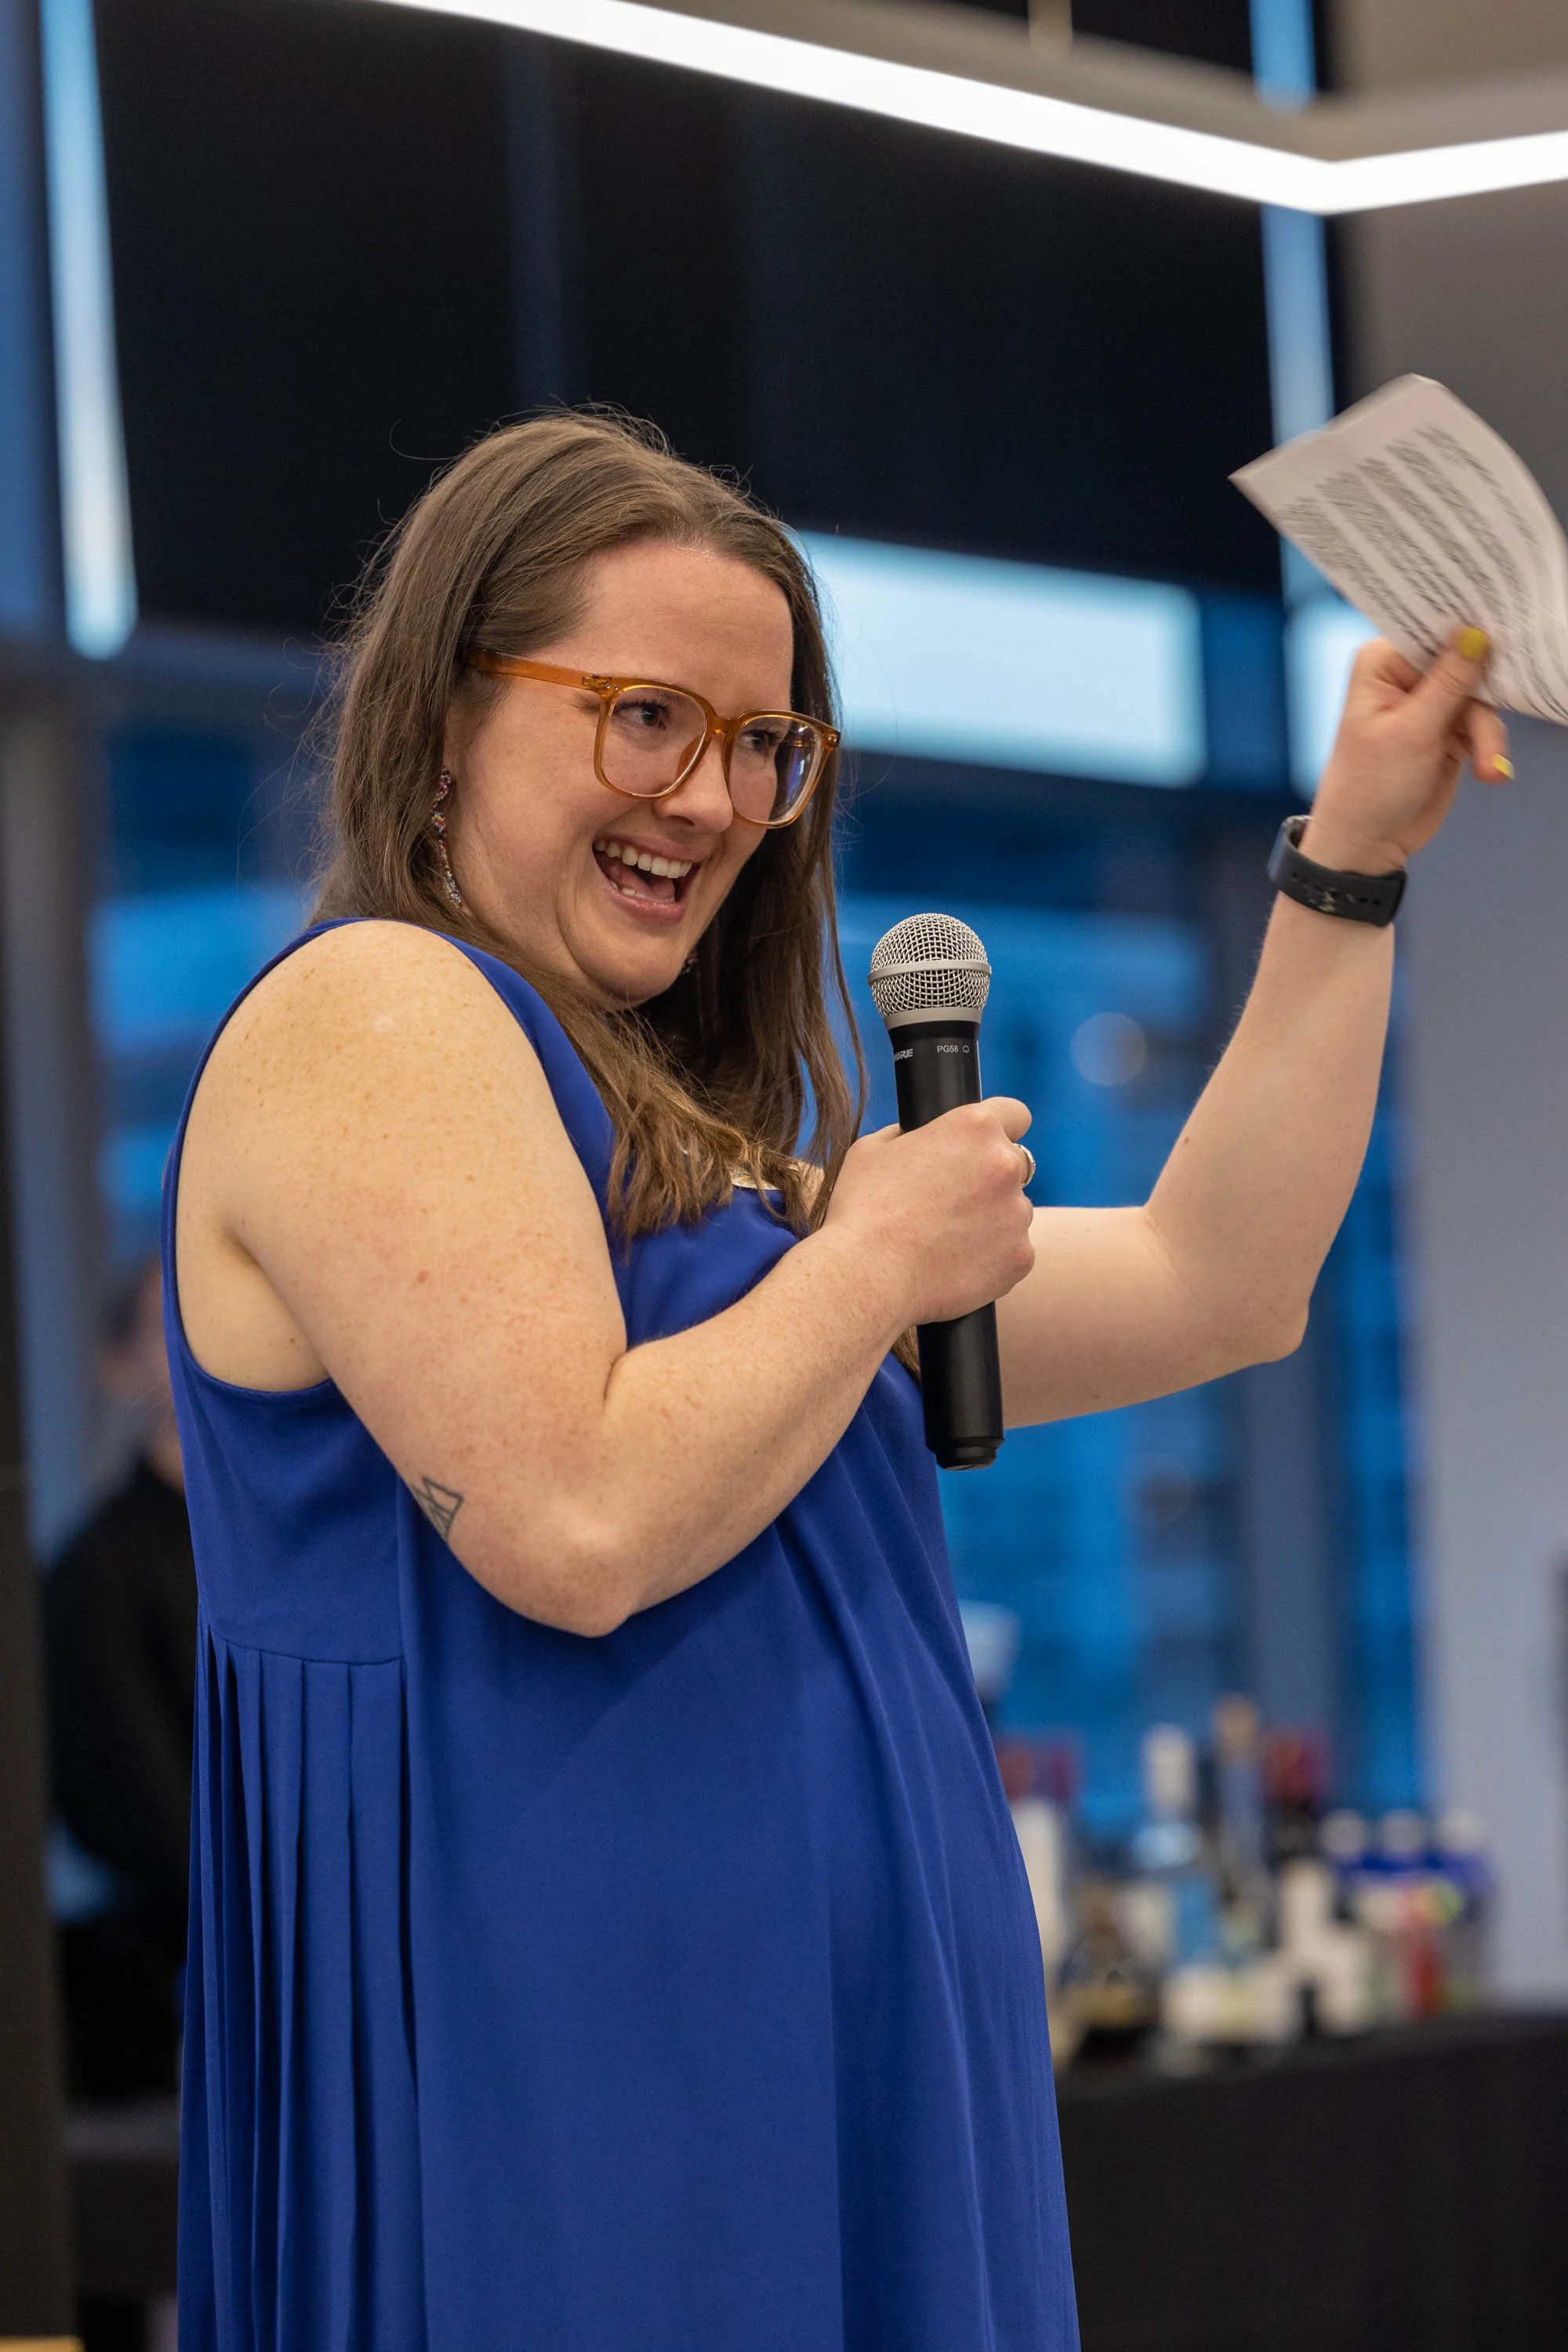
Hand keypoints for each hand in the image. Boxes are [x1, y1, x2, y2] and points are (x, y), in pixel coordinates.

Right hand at [824, 1098, 1036, 1328]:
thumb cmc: (863, 1211)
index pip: (1013, 1113)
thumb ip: (908, 1135)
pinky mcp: (1020, 1256)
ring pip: (1014, 1211)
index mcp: (973, 1128)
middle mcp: (1004, 1165)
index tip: (987, 1144)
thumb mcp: (873, 1150)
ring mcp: (1017, 1213)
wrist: (868, 1276)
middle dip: (992, 1177)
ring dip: (992, 1219)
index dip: (999, 1127)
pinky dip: (993, 1257)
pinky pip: (1013, 1251)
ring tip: (947, 1240)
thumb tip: (919, 1139)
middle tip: (954, 1201)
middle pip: (1016, 1164)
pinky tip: (956, 1264)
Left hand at [1303, 627, 1512, 875]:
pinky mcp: (1450, 730)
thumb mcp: (1412, 731)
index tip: (1496, 639)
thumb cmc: (1369, 786)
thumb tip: (1475, 632)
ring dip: (1488, 735)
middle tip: (1487, 732)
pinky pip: (1485, 724)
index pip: (1432, 628)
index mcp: (1383, 662)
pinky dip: (1490, 748)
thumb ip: (1448, 681)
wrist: (1368, 843)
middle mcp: (1407, 676)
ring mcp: (1431, 703)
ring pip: (1481, 698)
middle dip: (1482, 699)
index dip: (1466, 631)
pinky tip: (1489, 773)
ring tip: (1487, 770)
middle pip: (1466, 662)